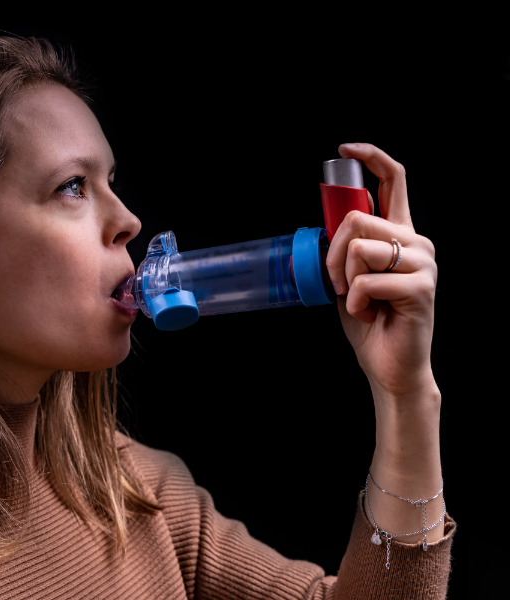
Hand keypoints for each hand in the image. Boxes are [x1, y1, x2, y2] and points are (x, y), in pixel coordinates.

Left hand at [326, 143, 438, 401]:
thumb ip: (348, 247)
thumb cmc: (370, 321)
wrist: (389, 365)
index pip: (394, 182)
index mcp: (400, 235)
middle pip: (358, 219)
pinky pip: (366, 280)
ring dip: (344, 280)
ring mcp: (423, 263)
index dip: (372, 157)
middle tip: (339, 284)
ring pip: (359, 247)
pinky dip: (356, 302)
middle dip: (332, 253)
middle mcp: (417, 242)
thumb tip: (330, 221)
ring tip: (360, 301)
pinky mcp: (421, 287)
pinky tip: (370, 315)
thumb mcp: (351, 275)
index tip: (346, 150)